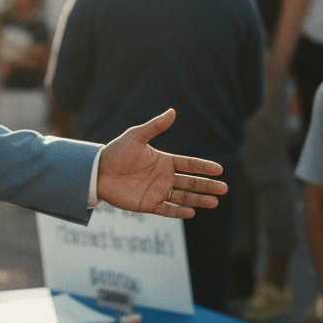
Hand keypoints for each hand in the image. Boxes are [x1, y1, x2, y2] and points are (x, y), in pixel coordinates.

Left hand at [96, 109, 225, 218]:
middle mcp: (163, 177)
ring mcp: (157, 191)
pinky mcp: (148, 205)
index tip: (219, 169)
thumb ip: (155, 126)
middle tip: (224, 189)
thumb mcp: (136, 136)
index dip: (203, 167)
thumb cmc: (116, 152)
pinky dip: (179, 212)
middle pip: (190, 182)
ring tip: (214, 202)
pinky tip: (191, 212)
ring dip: (198, 199)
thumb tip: (172, 111)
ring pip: (183, 197)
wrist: (97, 171)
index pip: (188, 165)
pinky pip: (167, 210)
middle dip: (207, 186)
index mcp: (163, 161)